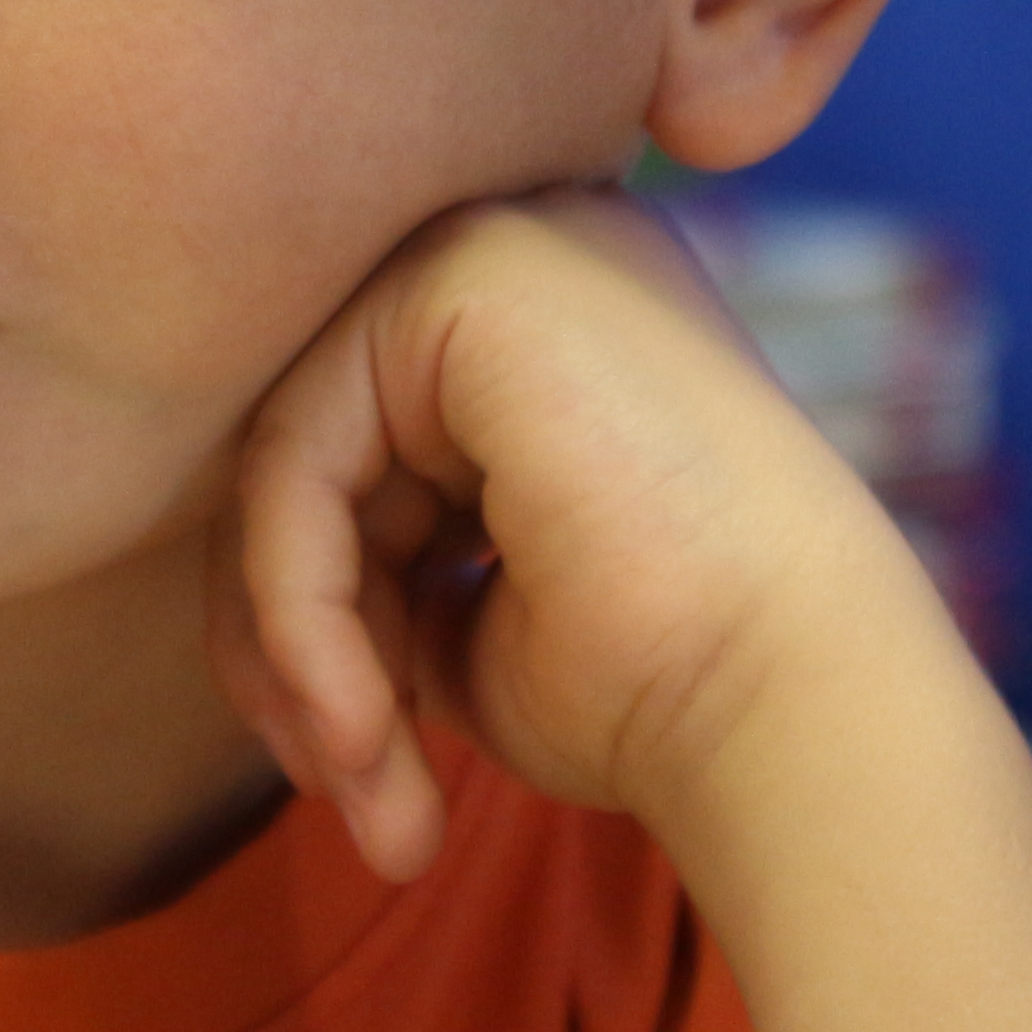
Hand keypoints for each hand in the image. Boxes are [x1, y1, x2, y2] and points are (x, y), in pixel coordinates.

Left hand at [216, 190, 960, 877]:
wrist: (790, 709)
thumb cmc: (659, 685)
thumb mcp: (467, 622)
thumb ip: (364, 565)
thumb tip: (241, 598)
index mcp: (543, 324)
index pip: (355, 450)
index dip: (322, 619)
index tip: (354, 769)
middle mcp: (524, 252)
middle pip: (310, 445)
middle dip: (296, 641)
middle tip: (345, 790)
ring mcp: (500, 241)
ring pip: (288, 458)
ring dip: (299, 654)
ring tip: (367, 788)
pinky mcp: (468, 276)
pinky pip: (298, 456)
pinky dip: (301, 614)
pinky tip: (361, 732)